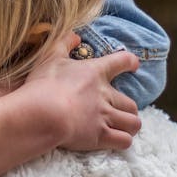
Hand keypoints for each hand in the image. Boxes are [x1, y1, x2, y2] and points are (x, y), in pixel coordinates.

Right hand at [24, 32, 141, 150]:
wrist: (43, 113)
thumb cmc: (44, 84)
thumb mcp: (50, 56)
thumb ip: (64, 43)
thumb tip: (75, 35)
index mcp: (95, 72)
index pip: (121, 62)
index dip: (130, 62)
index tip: (134, 65)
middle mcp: (105, 95)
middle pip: (131, 103)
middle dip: (129, 109)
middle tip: (121, 111)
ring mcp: (105, 117)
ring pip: (133, 123)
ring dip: (130, 126)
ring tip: (123, 128)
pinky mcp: (100, 136)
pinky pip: (124, 141)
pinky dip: (123, 141)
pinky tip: (117, 141)